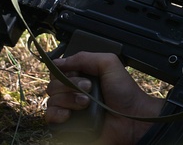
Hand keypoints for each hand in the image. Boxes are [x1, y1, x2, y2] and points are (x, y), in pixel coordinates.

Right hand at [46, 52, 164, 144]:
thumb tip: (59, 61)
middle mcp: (73, 91)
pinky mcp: (68, 125)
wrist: (131, 119)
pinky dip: (57, 114)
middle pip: (53, 85)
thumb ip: (85, 57)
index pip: (59, 70)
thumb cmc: (125, 93)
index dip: (64, 70)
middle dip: (70, 85)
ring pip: (51, 100)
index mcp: (81, 76)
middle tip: (89, 87)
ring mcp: (70, 109)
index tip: (76, 72)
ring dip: (68, 99)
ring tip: (86, 103)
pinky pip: (50, 118)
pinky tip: (69, 114)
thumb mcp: (109, 64)